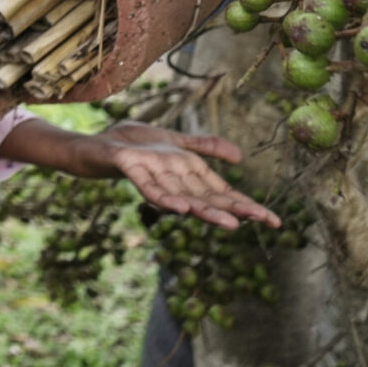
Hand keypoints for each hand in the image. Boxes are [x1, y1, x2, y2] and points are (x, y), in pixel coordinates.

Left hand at [74, 121, 279, 229]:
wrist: (93, 145)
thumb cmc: (132, 145)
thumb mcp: (174, 142)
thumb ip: (204, 148)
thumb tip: (240, 158)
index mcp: (186, 175)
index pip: (221, 193)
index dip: (246, 206)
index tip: (274, 221)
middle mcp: (172, 181)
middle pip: (207, 198)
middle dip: (235, 211)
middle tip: (264, 223)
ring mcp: (152, 177)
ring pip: (183, 197)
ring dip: (205, 211)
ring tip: (230, 224)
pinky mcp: (129, 168)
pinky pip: (148, 187)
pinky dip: (164, 198)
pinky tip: (180, 208)